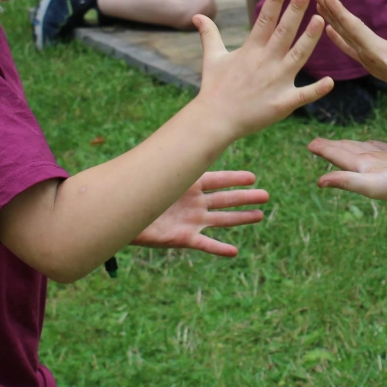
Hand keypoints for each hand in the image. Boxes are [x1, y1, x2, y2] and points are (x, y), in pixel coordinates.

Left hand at [131, 170, 267, 256]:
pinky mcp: (182, 238)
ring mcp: (190, 220)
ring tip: (259, 216)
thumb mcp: (156, 174)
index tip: (253, 178)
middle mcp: (193, 202)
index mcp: (188, 184)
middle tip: (266, 196)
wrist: (120, 214)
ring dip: (240, 219)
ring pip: (221, 220)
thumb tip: (180, 135)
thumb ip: (169, 162)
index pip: (217, 180)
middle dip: (245, 198)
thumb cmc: (136, 190)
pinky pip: (204, 244)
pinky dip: (218, 248)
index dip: (235, 179)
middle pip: (225, 200)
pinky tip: (233, 252)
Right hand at [193, 0, 331, 136]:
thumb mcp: (212, 58)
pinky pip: (302, 95)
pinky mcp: (282, 103)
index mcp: (251, 50)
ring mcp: (275, 82)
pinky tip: (330, 82)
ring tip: (321, 20)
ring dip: (309, 39)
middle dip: (295, 11)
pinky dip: (316, 90)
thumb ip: (210, 34)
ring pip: (297, 56)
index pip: (264, 21)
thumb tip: (197, 16)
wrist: (214, 120)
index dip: (274, 2)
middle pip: (284, 32)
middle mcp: (265, 62)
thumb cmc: (214, 88)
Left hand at [310, 138, 386, 205]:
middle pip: (346, 152)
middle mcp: (369, 165)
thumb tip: (319, 182)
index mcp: (360, 169)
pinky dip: (372, 144)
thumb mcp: (372, 184)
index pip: (338, 156)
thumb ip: (347, 181)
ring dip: (349, 145)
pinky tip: (369, 143)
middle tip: (316, 142)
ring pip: (361, 149)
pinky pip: (381, 147)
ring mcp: (383, 161)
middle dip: (332, 146)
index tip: (310, 144)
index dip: (324, 149)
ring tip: (338, 142)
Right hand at [314, 0, 386, 104]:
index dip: (340, 14)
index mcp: (379, 51)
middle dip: (332, 9)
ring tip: (318, 2)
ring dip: (333, 18)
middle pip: (349, 25)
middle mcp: (374, 48)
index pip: (356, 29)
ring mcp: (373, 53)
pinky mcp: (375, 59)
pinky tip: (329, 30)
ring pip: (348, 32)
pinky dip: (339, 37)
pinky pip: (352, 46)